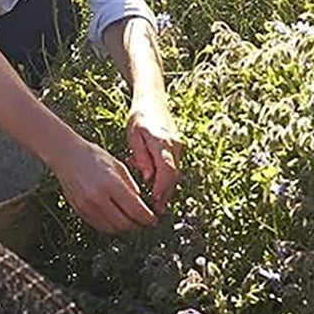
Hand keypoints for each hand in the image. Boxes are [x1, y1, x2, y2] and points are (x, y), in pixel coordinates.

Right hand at [53, 138, 156, 234]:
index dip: (148, 219)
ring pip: (112, 228)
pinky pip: (99, 225)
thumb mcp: (119, 167)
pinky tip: (116, 220)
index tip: (153, 220)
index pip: (136, 211)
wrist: (66, 155)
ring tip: (131, 223)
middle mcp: (97, 198)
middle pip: (125, 223)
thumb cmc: (92, 156)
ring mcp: (86, 205)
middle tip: (144, 223)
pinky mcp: (78, 209)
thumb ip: (132, 187)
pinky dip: (110, 226)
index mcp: (111, 184)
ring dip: (124, 229)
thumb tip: (143, 206)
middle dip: (138, 226)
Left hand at [127, 96, 182, 213]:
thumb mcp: (133, 135)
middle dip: (165, 193)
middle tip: (156, 211)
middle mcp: (175, 146)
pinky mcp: (178, 150)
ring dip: (165, 188)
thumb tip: (148, 177)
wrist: (153, 102)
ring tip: (156, 204)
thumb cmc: (139, 118)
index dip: (162, 187)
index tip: (156, 200)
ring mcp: (179, 148)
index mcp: (162, 141)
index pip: (167, 169)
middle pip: (173, 175)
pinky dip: (164, 178)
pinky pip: (172, 168)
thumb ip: (140, 156)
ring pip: (174, 173)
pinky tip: (155, 188)